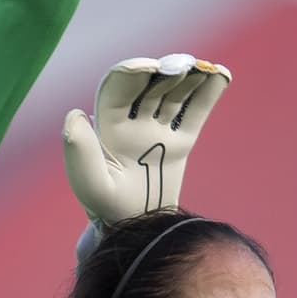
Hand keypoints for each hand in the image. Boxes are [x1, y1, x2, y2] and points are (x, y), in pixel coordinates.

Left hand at [64, 55, 230, 245]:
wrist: (137, 232)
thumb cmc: (108, 210)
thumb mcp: (91, 183)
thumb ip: (80, 150)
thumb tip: (76, 113)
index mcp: (107, 126)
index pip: (118, 88)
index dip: (132, 71)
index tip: (150, 67)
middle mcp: (131, 123)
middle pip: (149, 85)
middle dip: (165, 71)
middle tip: (183, 65)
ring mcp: (156, 132)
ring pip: (173, 95)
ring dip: (189, 78)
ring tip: (204, 67)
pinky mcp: (179, 144)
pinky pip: (194, 113)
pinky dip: (207, 94)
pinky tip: (221, 75)